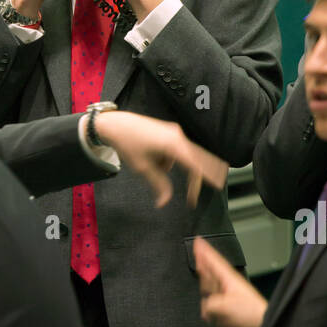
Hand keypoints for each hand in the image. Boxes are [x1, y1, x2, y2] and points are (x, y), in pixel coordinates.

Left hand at [93, 111, 227, 207]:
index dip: (203, 181)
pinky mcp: (168, 131)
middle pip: (196, 160)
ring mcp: (174, 132)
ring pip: (182, 156)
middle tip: (202, 191)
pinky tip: (150, 156)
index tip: (212, 189)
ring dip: (171, 166)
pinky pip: (175, 150)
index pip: (195, 167)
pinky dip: (167, 158)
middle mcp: (178, 136)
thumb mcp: (143, 168)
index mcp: (174, 145)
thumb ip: (158, 185)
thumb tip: (164, 202)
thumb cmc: (128, 144)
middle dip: (196, 176)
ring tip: (148, 164)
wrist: (114, 124)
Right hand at [193, 236, 266, 326]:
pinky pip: (212, 308)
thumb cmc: (249, 313)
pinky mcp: (227, 313)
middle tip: (197, 253)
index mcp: (228, 280)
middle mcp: (227, 288)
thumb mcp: (223, 306)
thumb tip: (206, 309)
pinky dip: (208, 309)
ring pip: (210, 290)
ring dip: (205, 285)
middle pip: (210, 273)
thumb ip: (208, 305)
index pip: (214, 261)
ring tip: (200, 272)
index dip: (205, 251)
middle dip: (203, 263)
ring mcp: (227, 300)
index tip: (198, 241)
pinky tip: (206, 311)